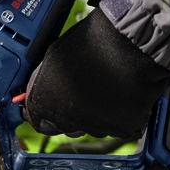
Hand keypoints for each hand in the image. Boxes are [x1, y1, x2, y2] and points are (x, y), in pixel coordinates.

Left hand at [23, 9, 169, 138]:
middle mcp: (68, 121)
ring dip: (96, 114)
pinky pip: (119, 126)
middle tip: (83, 91)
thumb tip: (44, 90)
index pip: (39, 121)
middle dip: (71, 112)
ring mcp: (97, 127)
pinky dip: (121, 114)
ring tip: (105, 87)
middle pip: (66, 126)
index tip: (52, 105)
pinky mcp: (124, 128)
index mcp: (45, 104)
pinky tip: (123, 92)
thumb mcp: (54, 57)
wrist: (131, 41)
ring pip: (93, 127)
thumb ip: (45, 81)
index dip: (46, 112)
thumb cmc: (93, 42)